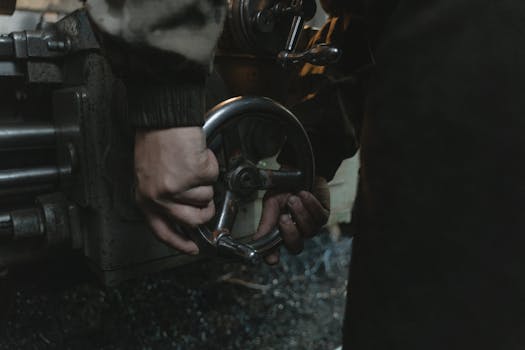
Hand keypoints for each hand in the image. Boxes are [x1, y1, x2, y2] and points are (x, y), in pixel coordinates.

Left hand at [134, 127, 218, 253]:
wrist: (164, 119)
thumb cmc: (157, 141)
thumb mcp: (150, 176)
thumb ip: (162, 199)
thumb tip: (183, 215)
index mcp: (146, 199)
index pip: (163, 232)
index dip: (180, 243)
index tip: (192, 248)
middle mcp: (160, 197)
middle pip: (194, 220)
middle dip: (206, 211)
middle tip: (205, 196)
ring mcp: (178, 188)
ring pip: (207, 198)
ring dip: (205, 181)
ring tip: (191, 164)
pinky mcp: (195, 175)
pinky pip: (213, 178)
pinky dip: (210, 165)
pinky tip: (196, 154)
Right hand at [255, 176, 329, 263]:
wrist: (297, 171)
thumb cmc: (282, 189)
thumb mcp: (271, 203)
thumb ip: (266, 221)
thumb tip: (256, 239)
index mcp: (280, 232)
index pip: (275, 251)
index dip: (273, 256)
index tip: (272, 258)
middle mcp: (296, 232)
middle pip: (296, 247)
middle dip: (290, 233)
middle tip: (283, 217)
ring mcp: (311, 226)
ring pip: (309, 231)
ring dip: (300, 213)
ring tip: (294, 198)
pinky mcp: (323, 215)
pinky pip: (319, 217)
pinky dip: (311, 204)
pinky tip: (305, 194)